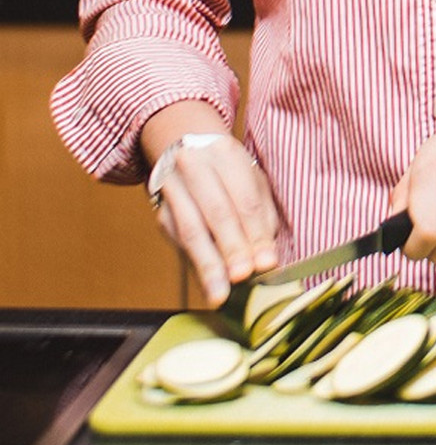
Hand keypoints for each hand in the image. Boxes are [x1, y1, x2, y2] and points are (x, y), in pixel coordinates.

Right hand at [153, 135, 279, 305]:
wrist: (184, 150)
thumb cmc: (227, 169)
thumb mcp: (251, 179)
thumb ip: (261, 215)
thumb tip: (265, 255)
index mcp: (226, 156)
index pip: (244, 200)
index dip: (255, 233)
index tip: (265, 262)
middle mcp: (195, 169)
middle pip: (216, 214)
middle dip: (231, 249)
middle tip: (242, 277)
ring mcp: (173, 191)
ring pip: (191, 231)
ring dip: (208, 265)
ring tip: (220, 293)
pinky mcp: (161, 214)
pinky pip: (179, 243)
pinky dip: (196, 266)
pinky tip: (207, 284)